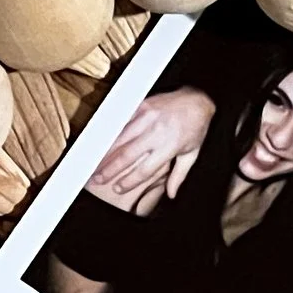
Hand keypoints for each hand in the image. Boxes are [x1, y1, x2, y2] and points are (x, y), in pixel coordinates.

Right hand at [85, 85, 214, 208]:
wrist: (198, 98)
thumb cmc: (195, 127)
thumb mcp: (192, 153)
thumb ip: (179, 175)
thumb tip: (171, 194)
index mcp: (169, 146)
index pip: (144, 169)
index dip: (129, 181)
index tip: (117, 189)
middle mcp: (157, 132)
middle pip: (127, 155)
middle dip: (109, 170)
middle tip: (96, 180)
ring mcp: (148, 117)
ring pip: (120, 138)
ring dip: (105, 153)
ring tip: (93, 164)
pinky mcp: (142, 105)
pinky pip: (122, 121)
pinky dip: (110, 132)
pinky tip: (100, 141)